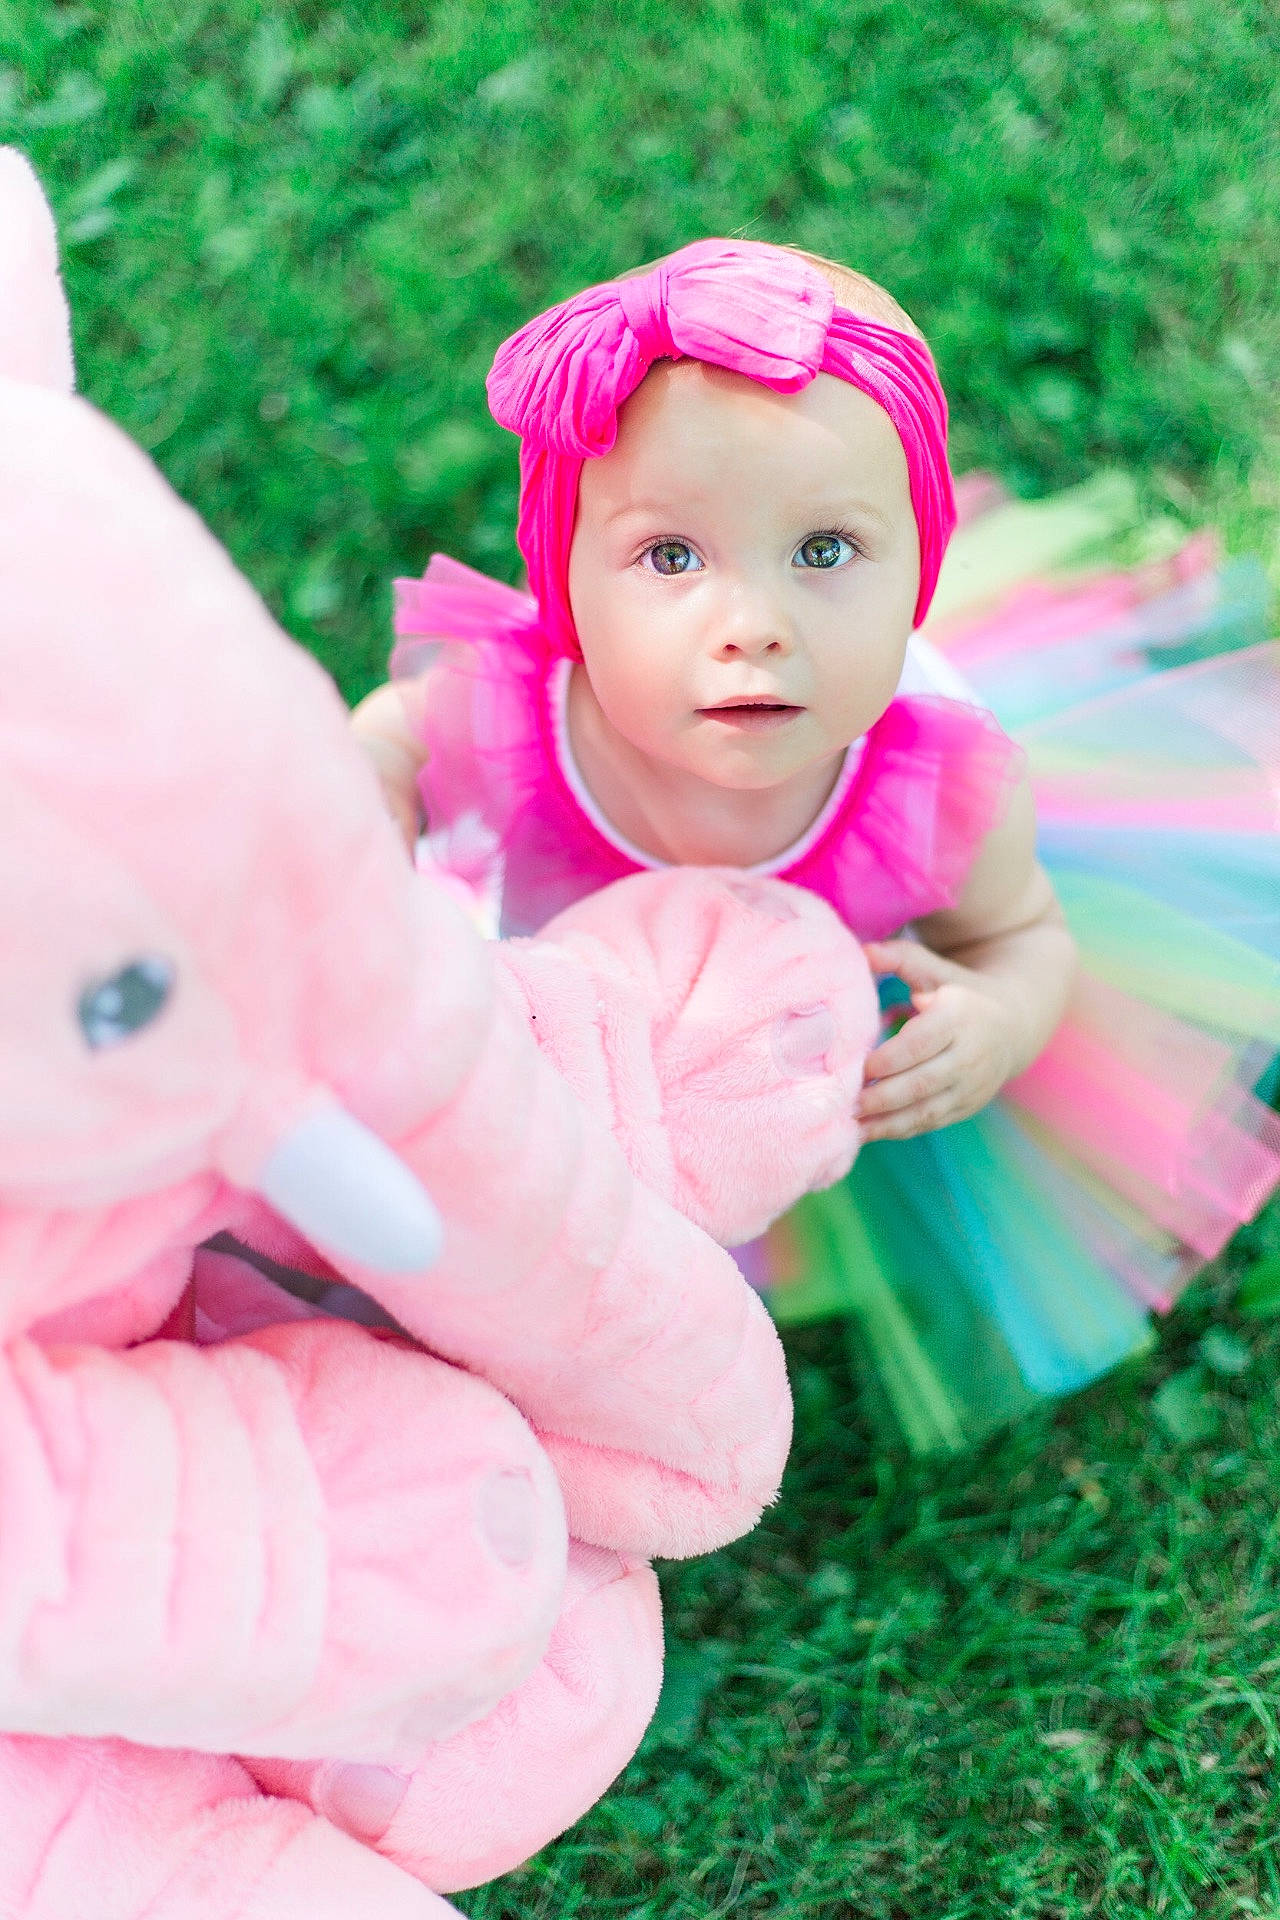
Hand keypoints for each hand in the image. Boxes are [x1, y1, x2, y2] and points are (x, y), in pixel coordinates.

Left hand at [857, 939, 1022, 1140]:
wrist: (1014, 1024)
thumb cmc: (960, 992)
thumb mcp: (936, 970)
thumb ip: (901, 959)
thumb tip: (864, 950)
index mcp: (961, 1017)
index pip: (922, 1043)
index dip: (890, 1059)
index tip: (859, 1067)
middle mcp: (970, 1055)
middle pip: (921, 1083)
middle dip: (882, 1097)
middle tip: (845, 1103)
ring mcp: (972, 1085)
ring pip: (926, 1110)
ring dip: (887, 1122)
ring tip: (851, 1125)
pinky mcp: (968, 1106)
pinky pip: (931, 1122)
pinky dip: (899, 1129)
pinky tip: (869, 1131)